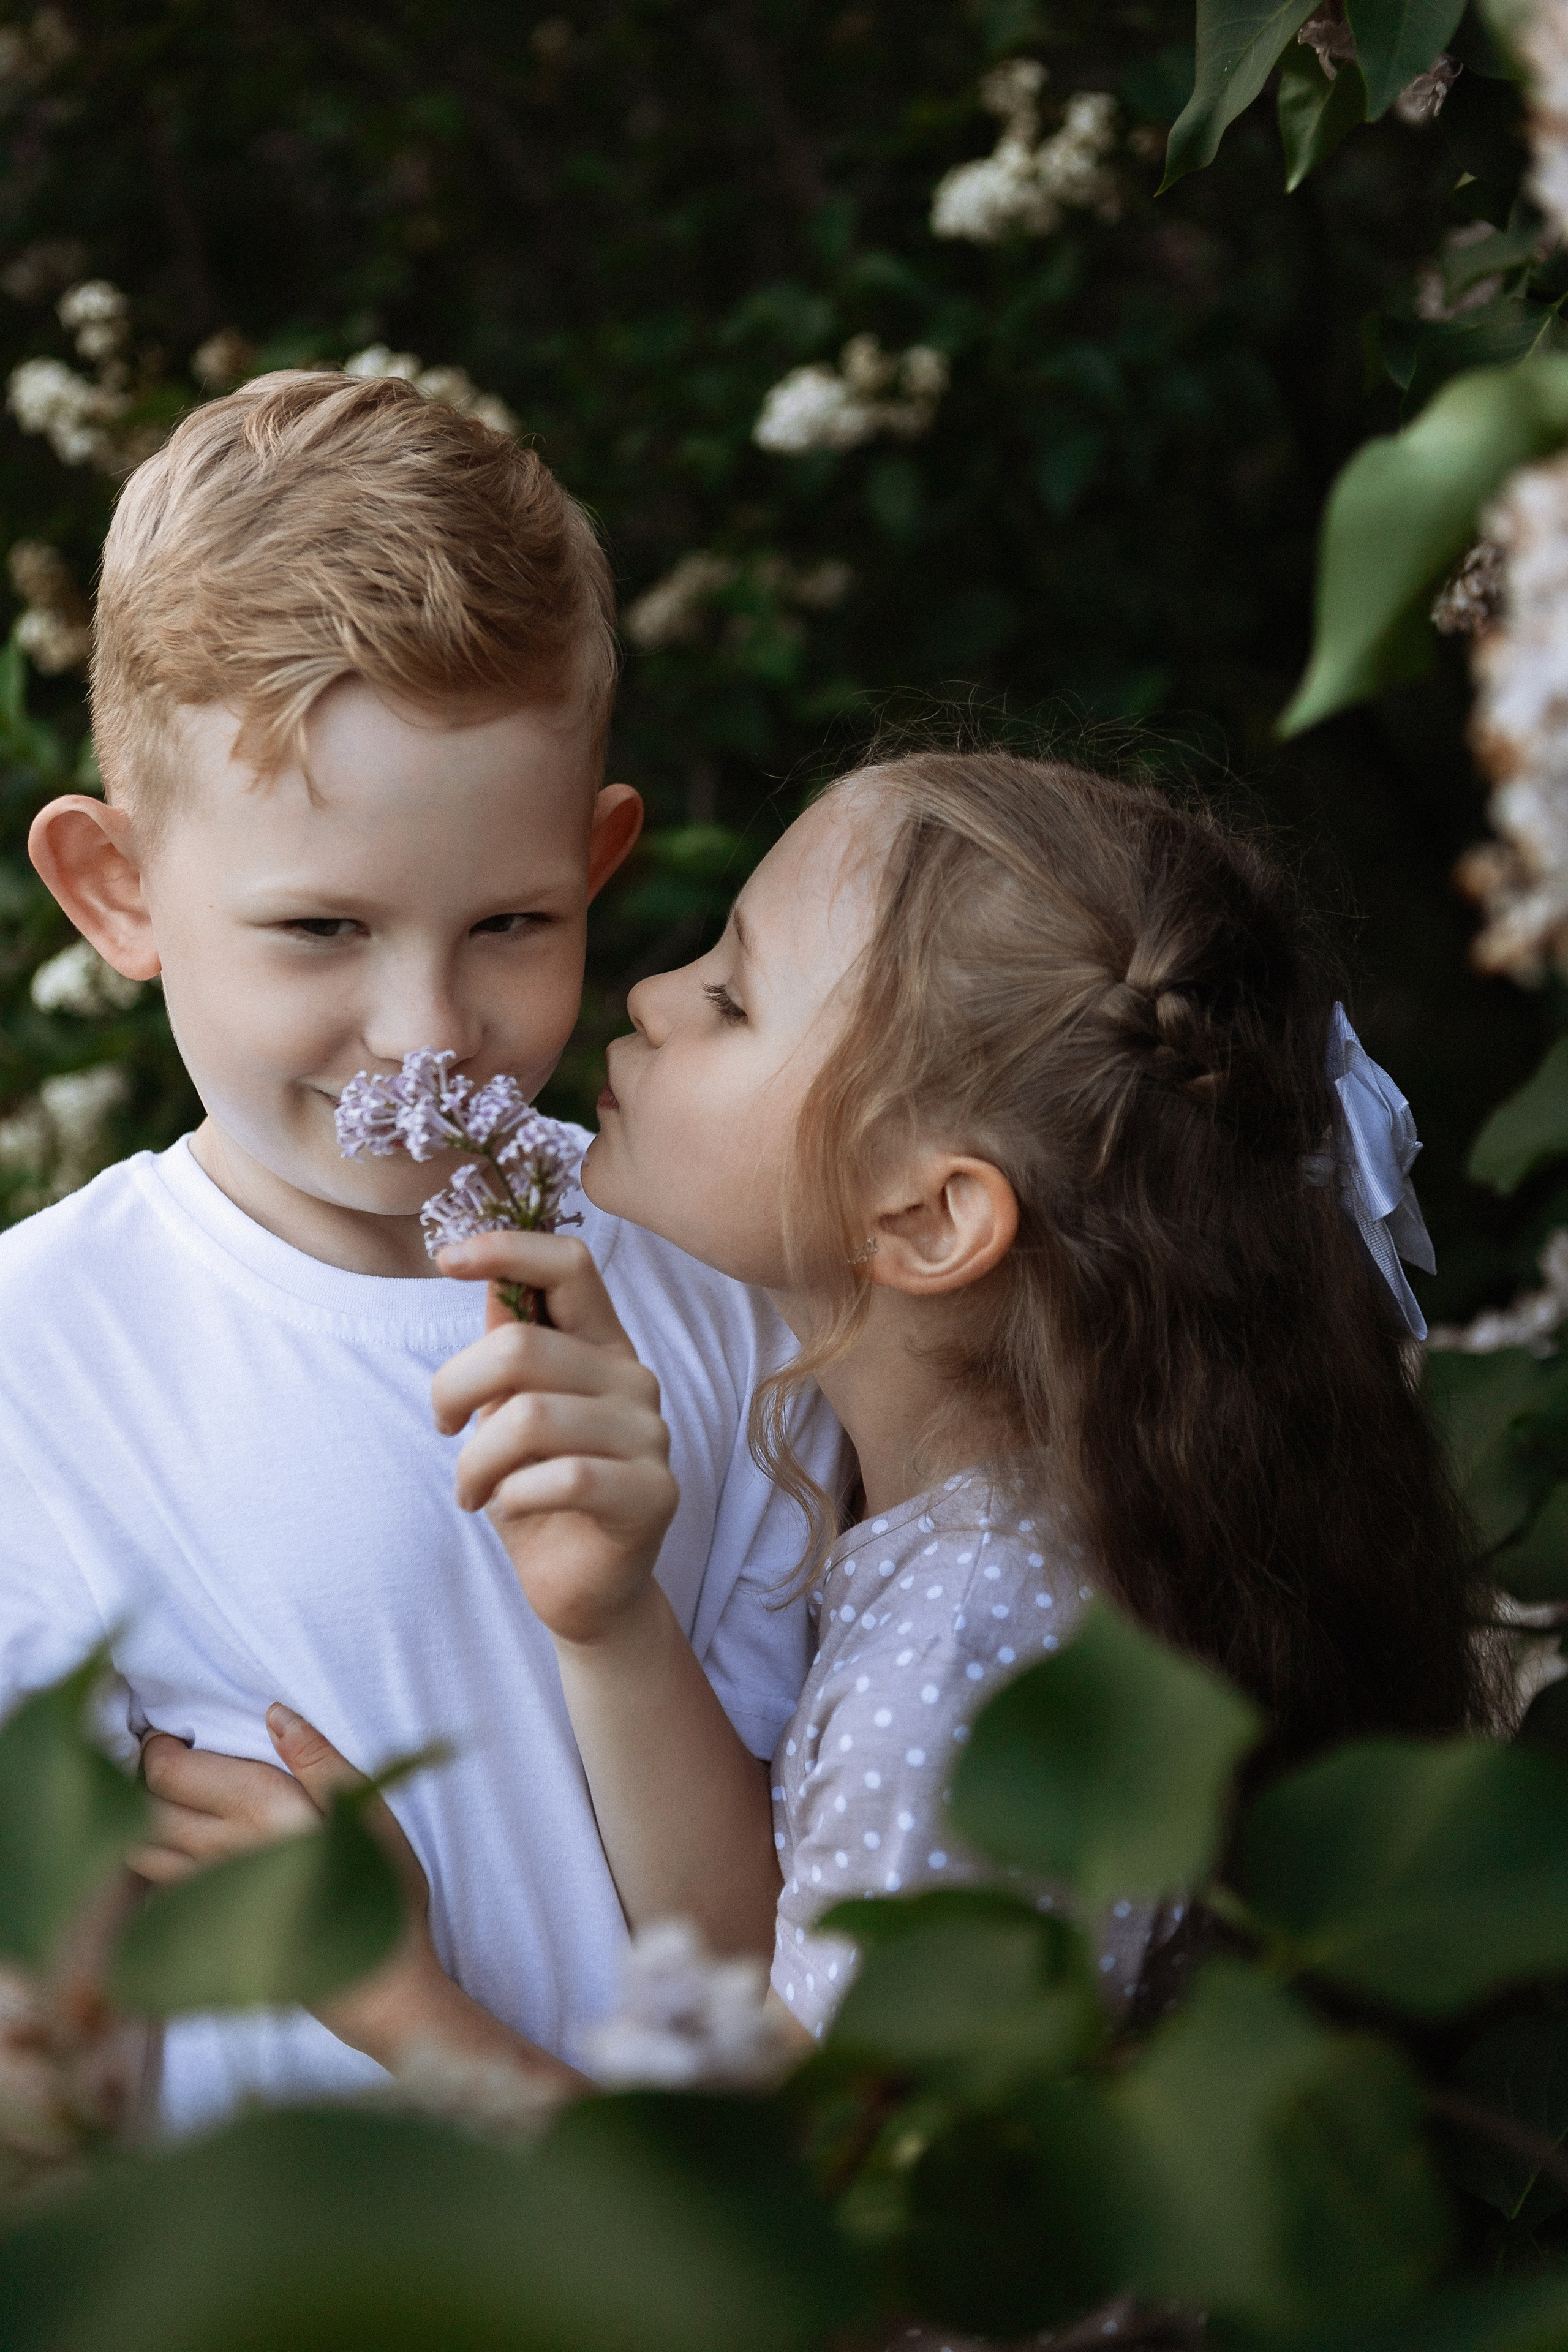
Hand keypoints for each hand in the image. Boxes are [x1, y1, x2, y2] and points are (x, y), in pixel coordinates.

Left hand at [134, 1707, 444, 2065]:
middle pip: (144, 1807)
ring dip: (140, 1822)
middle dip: (142, 1779)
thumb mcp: (370, 1813)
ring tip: (163, 1804)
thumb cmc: (382, 1892)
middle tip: (163, 1764)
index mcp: (259, 1810)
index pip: (168, 1770)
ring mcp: (206, 1894)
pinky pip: (154, 1890)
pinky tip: (176, 1854)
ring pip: (139, 1850)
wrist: (374, 1986)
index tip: (172, 1737)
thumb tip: (274, 1713)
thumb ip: (320, 1759)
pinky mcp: (206, 1928)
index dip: (157, 1747)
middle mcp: (219, 1850)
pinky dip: (152, 1865)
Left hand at [433, 1230, 678, 1647]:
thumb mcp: (507, 1411)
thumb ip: (509, 1346)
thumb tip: (487, 1275)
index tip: (445, 1259)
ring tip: (470, 1490)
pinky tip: (510, 1509)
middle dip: (453, 1388)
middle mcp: (633, 1378)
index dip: (507, 1248)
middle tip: (441, 1429)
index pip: (570, 1264)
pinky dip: (514, 1496)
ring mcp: (651, 1435)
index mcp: (601, 1345)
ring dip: (476, 1460)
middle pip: (521, 1345)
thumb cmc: (537, 1492)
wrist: (581, 1590)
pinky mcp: (655, 1493)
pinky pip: (563, 1477)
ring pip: (530, 1416)